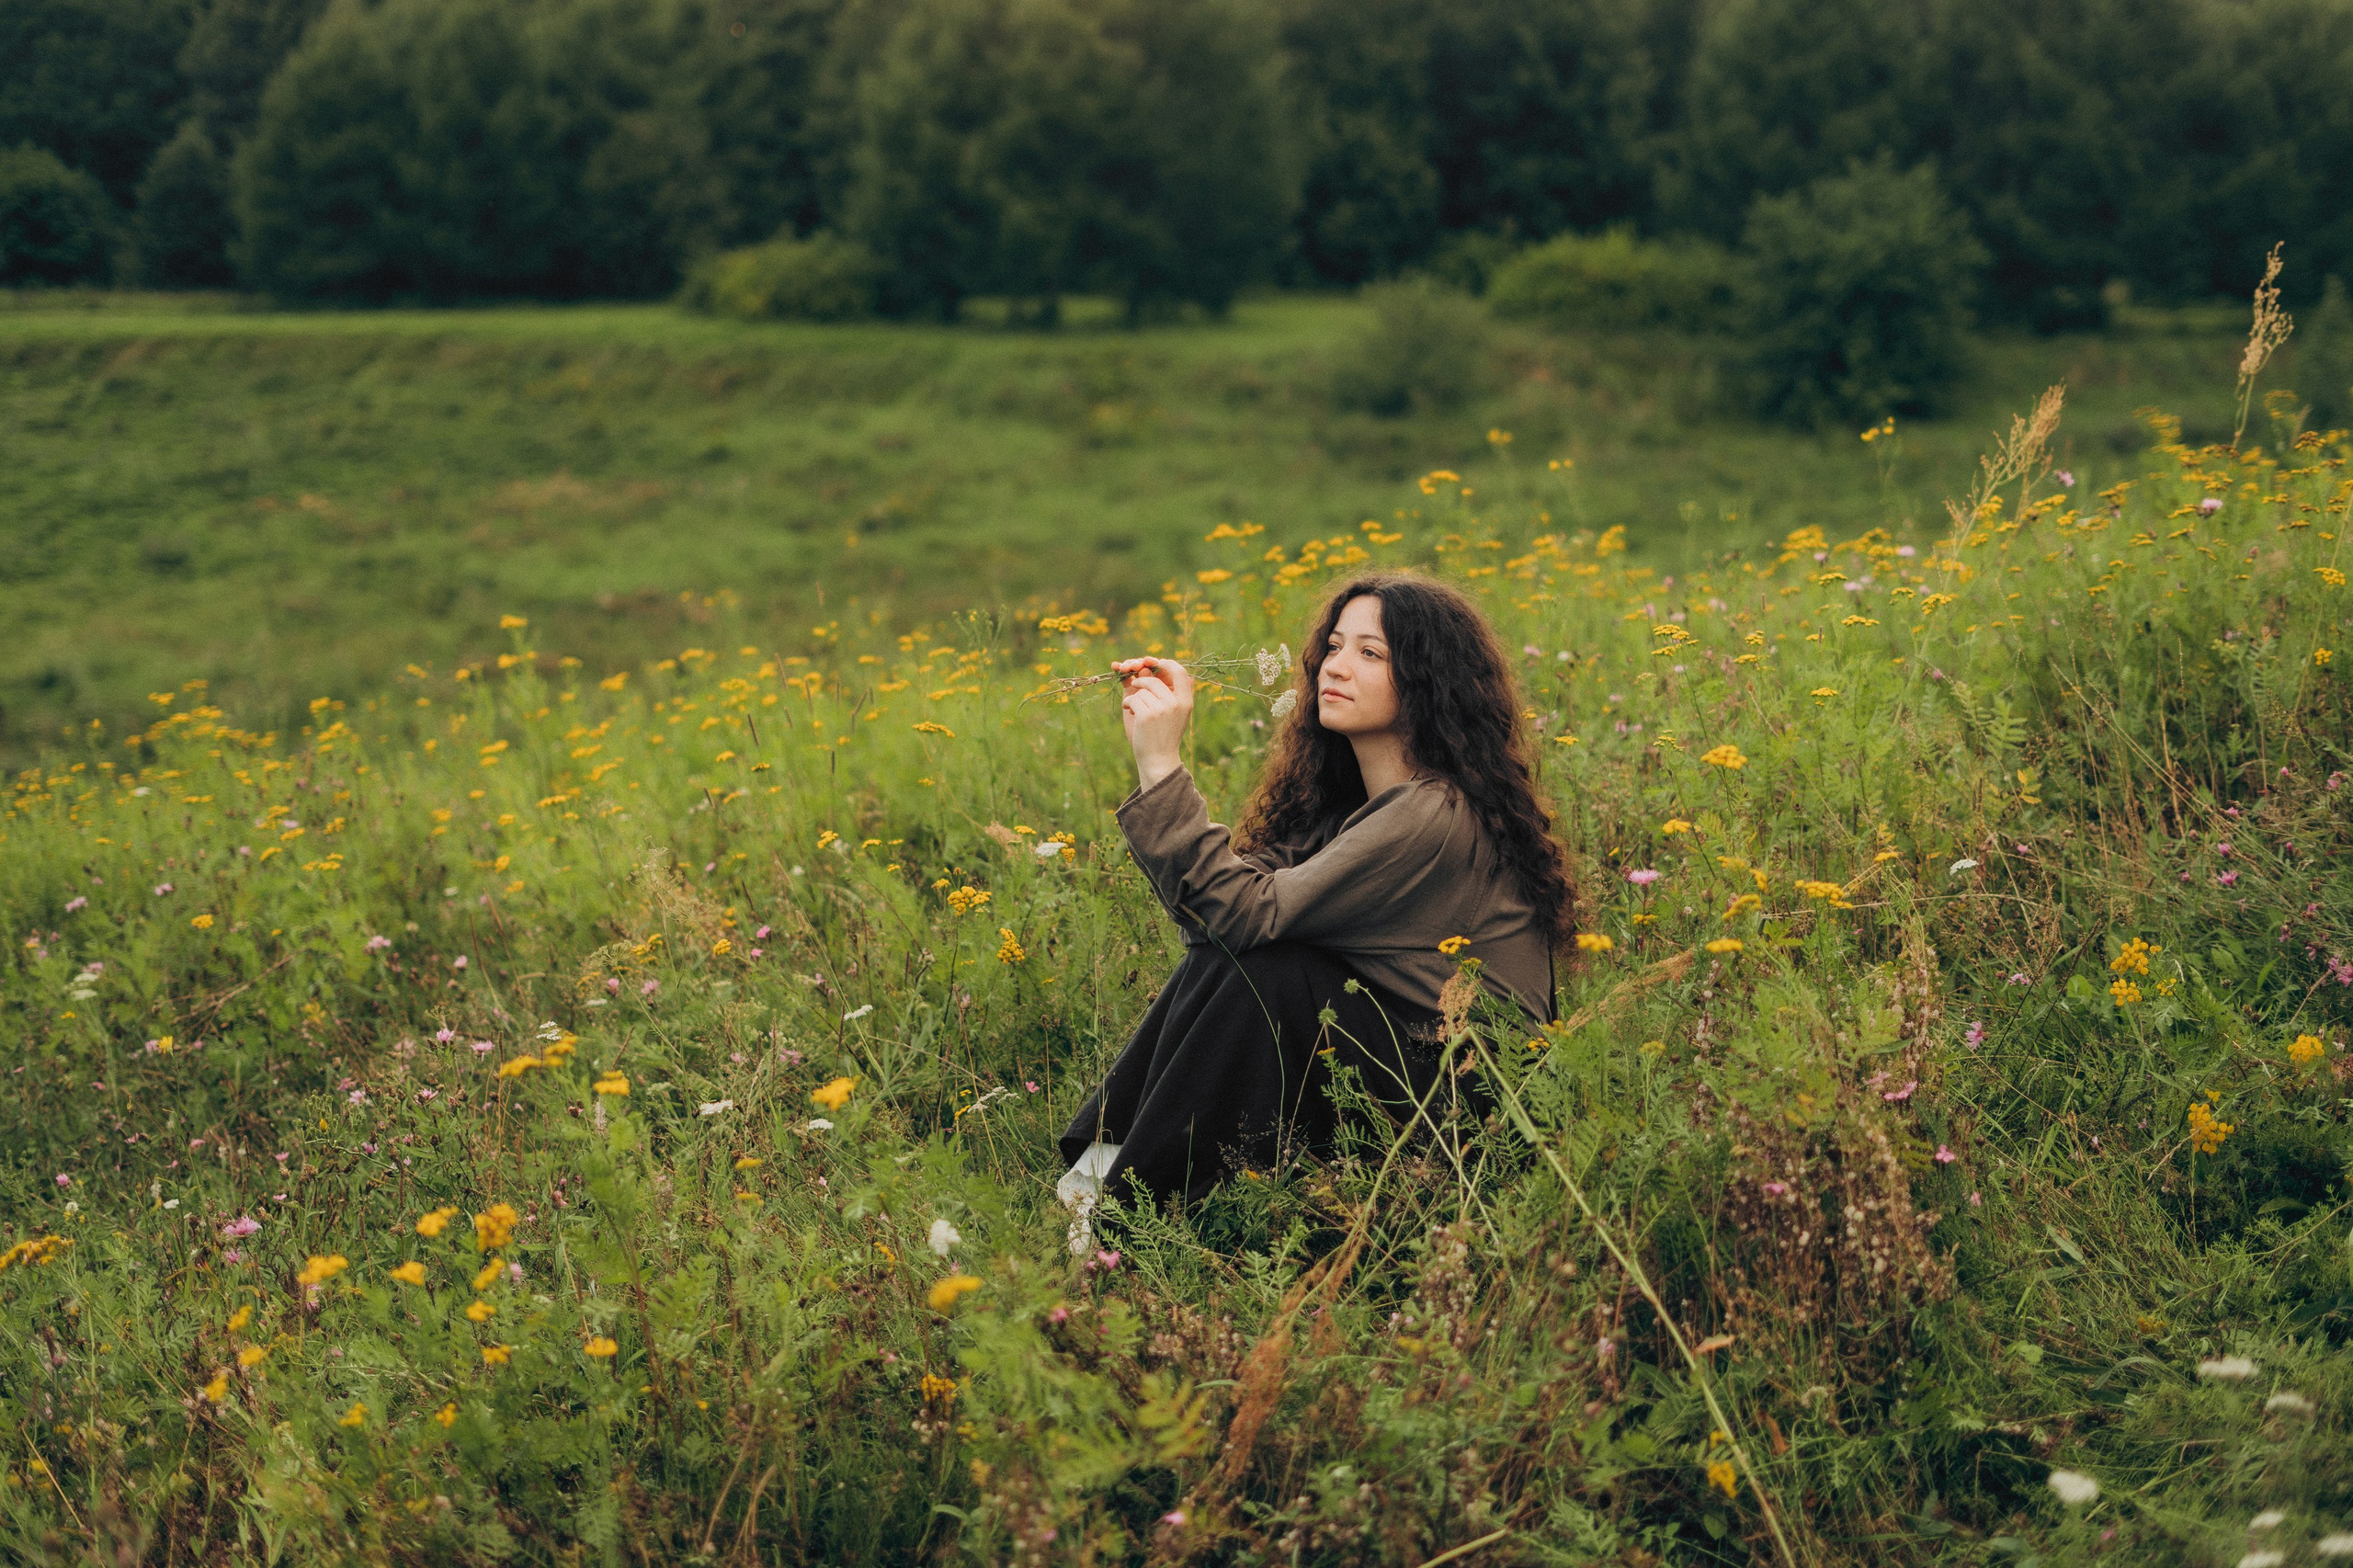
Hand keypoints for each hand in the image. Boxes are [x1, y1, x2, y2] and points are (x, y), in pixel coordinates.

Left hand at [1115, 658, 1191, 790]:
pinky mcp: (1147, 715)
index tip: (1154, 665)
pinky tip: (1130, 711)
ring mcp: (1162, 708)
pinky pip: (1132, 697)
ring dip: (1134, 696)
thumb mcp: (1173, 713)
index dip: (1166, 664)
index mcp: (1186, 701)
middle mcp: (1176, 703)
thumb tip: (1157, 666)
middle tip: (1134, 686)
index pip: (1180, 671)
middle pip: (1154, 679)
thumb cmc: (1163, 736)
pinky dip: (1128, 703)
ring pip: (1142, 689)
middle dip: (1141, 681)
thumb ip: (1169, 691)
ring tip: (1134, 708)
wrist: (1158, 760)